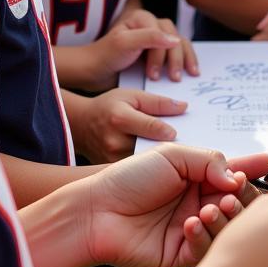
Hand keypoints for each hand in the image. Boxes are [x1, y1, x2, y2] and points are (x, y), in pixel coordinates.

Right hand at [69, 88, 186, 163]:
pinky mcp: (112, 170)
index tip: (178, 134)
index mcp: (120, 118)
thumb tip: (184, 107)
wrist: (81, 125)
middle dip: (167, 148)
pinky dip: (148, 168)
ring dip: (160, 161)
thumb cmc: (108, 107)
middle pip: (149, 147)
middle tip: (186, 148)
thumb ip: (157, 102)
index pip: (150, 126)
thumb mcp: (131, 95)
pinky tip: (158, 165)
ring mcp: (111, 159)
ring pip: (144, 163)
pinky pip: (136, 171)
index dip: (167, 131)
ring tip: (173, 158)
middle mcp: (115, 141)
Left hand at [85, 146, 267, 266]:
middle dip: (241, 197)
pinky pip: (206, 250)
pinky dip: (204, 235)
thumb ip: (210, 161)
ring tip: (210, 207)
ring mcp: (192, 229)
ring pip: (226, 228)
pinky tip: (191, 224)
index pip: (232, 174)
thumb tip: (236, 177)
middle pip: (236, 202)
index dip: (251, 169)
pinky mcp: (181, 254)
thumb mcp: (173, 155)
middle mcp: (198, 203)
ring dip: (224, 216)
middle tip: (234, 191)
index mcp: (198, 177)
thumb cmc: (130, 178)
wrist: (97, 211)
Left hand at [89, 11, 198, 90]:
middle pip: (175, 37)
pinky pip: (177, 54)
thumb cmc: (106, 55)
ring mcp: (156, 39)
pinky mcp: (158, 52)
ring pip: (180, 44)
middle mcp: (152, 25)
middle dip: (176, 58)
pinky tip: (189, 73)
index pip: (162, 32)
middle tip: (173, 78)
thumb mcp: (124, 43)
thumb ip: (149, 37)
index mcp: (142, 18)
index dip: (160, 54)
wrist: (95, 71)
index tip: (152, 74)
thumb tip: (176, 40)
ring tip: (184, 77)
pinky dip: (184, 62)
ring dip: (185, 60)